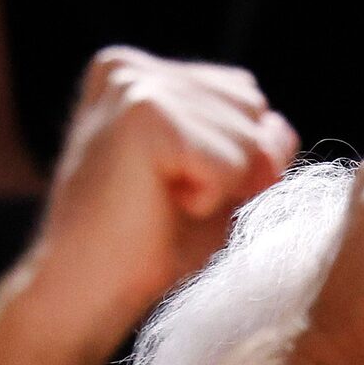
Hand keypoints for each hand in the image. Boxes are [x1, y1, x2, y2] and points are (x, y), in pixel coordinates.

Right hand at [31, 47, 300, 342]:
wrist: (79, 298)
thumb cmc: (139, 252)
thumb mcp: (211, 190)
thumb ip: (252, 152)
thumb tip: (283, 128)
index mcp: (134, 72)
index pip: (242, 94)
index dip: (236, 157)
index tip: (172, 193)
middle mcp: (129, 66)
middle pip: (251, 104)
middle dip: (235, 168)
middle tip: (166, 205)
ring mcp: (134, 84)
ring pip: (248, 134)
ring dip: (220, 189)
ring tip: (158, 207)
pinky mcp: (145, 115)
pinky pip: (231, 162)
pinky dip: (209, 202)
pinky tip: (157, 211)